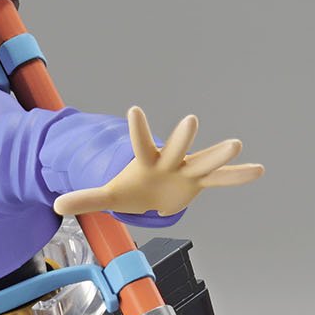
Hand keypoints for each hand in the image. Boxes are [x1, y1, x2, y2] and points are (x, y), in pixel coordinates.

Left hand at [52, 107, 263, 219]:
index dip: (138, 129)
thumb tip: (55, 204)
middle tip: (190, 120)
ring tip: (236, 143)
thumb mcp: (108, 196)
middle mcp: (169, 161)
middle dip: (183, 136)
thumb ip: (85, 198)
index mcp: (146, 162)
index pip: (140, 144)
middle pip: (177, 148)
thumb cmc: (132, 188)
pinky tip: (259, 169)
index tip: (134, 110)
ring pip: (204, 160)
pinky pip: (222, 178)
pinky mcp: (199, 181)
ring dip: (219, 154)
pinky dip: (239, 175)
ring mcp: (187, 169)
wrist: (151, 190)